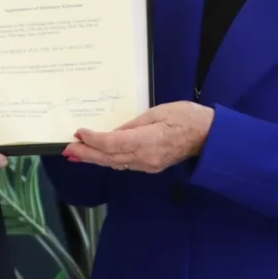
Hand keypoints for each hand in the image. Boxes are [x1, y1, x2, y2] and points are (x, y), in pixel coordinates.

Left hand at [64, 102, 214, 172]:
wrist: (209, 136)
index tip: (79, 133)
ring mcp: (148, 165)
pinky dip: (109, 160)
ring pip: (115, 163)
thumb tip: (112, 131)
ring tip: (77, 154)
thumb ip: (133, 124)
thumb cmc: (187, 117)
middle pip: (109, 158)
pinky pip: (125, 164)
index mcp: (147, 141)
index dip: (93, 140)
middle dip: (87, 154)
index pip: (112, 144)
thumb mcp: (157, 112)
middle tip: (67, 150)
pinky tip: (99, 156)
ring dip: (95, 159)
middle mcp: (145, 157)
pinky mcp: (151, 166)